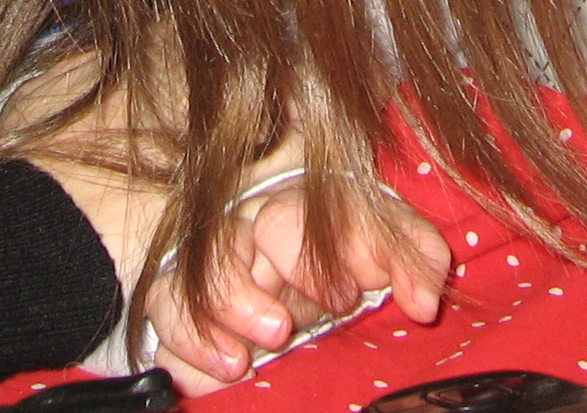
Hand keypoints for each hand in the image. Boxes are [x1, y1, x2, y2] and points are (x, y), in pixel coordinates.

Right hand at [140, 177, 450, 394]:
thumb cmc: (353, 259)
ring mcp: (211, 273)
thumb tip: (424, 301)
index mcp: (296, 215)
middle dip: (244, 291)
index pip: (288, 216)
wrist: (315, 285)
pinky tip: (222, 372)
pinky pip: (162, 316)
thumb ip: (416, 261)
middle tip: (281, 331)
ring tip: (243, 361)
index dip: (309, 256)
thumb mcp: (394, 254)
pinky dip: (186, 347)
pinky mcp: (184, 311)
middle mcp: (246, 237)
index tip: (341, 296)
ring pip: (185, 280)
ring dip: (211, 321)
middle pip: (222, 243)